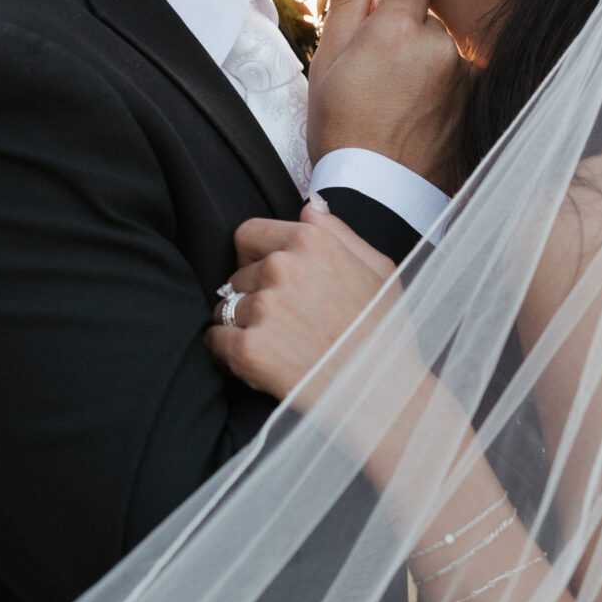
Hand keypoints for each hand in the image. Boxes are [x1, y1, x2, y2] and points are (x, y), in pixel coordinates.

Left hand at [206, 203, 395, 402]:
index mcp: (311, 242)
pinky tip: (257, 364)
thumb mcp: (378, 268)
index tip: (268, 282)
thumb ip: (338, 231)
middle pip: (236, 275)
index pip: (248, 234)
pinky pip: (214, 342)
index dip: (254, 258)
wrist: (386, 395)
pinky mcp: (249, 349)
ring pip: (223, 308)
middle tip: (283, 325)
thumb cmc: (385, 333)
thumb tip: (308, 206)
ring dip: (239, 326)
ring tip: (275, 346)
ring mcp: (263, 308)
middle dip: (251, 297)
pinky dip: (226, 354)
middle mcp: (282, 267)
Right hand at [305, 0, 464, 186]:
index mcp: (397, 28)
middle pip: (428, 18)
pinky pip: (460, 79)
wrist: (377, 194)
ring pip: (443, 50)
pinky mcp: (476, 101)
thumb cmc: (341, 128)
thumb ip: (347, 1)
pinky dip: (444, 91)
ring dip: (427, 64)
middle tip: (381, 77)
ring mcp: (462, 75)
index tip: (375, 34)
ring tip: (400, 103)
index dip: (390, 6)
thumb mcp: (327, 60)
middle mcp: (438, 45)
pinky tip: (420, 117)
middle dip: (408, 35)